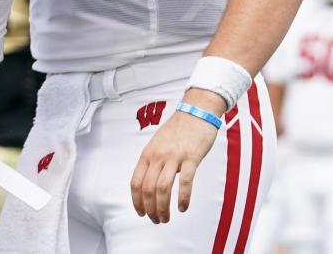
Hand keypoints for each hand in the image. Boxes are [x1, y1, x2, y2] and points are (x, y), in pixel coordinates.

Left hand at [130, 89, 223, 223]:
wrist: (196, 111)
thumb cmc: (178, 129)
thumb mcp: (157, 144)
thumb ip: (152, 161)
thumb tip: (148, 184)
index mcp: (147, 153)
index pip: (136, 182)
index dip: (136, 201)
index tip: (141, 213)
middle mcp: (157, 155)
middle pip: (148, 189)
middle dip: (150, 209)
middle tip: (156, 220)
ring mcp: (174, 156)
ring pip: (163, 189)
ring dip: (163, 208)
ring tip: (166, 218)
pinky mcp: (191, 157)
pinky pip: (185, 182)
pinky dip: (183, 199)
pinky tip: (183, 208)